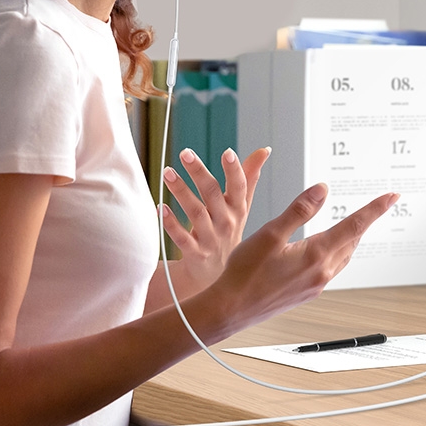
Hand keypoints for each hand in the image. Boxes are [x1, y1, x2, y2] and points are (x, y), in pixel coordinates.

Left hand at [160, 146, 270, 296]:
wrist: (218, 274)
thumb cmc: (228, 232)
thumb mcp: (242, 206)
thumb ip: (249, 177)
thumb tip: (264, 150)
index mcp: (238, 209)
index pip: (240, 187)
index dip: (235, 170)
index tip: (227, 152)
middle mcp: (226, 222)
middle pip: (212, 194)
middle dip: (199, 172)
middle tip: (185, 153)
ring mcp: (211, 239)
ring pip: (196, 213)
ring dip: (181, 191)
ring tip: (168, 172)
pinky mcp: (196, 253)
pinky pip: (182, 238)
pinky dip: (172, 223)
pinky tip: (160, 207)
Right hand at [209, 185, 398, 328]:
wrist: (230, 310)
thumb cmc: (244, 274)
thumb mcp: (269, 234)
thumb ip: (299, 210)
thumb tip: (322, 190)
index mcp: (315, 255)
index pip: (354, 225)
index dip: (375, 209)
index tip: (391, 197)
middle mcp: (321, 272)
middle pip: (352, 241)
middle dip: (365, 221)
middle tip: (378, 205)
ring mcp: (315, 285)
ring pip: (343, 256)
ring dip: (352, 238)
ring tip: (356, 224)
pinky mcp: (306, 293)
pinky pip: (331, 269)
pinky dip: (336, 253)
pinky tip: (326, 250)